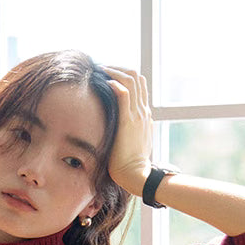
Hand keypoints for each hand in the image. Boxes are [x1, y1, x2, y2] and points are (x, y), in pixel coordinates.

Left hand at [102, 66, 152, 195]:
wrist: (136, 175)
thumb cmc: (130, 165)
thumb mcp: (132, 145)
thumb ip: (129, 134)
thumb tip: (117, 132)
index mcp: (144, 115)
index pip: (139, 85)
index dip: (123, 75)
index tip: (107, 76)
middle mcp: (143, 111)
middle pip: (136, 77)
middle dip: (118, 68)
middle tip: (101, 69)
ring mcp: (137, 115)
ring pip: (131, 80)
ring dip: (114, 71)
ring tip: (100, 71)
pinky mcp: (128, 121)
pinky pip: (124, 94)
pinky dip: (114, 83)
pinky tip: (103, 83)